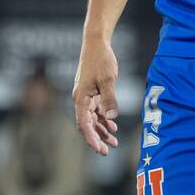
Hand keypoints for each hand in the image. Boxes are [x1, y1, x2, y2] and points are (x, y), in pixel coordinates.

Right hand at [72, 36, 120, 155]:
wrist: (96, 43)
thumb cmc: (101, 59)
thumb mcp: (108, 79)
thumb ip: (109, 99)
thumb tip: (111, 118)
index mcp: (81, 97)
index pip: (83, 124)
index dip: (91, 138)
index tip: (99, 150)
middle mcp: (81, 99)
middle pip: (87, 124)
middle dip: (96, 139)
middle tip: (106, 152)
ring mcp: (86, 96)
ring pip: (92, 119)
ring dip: (101, 131)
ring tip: (113, 142)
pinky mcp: (92, 92)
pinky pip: (96, 111)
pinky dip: (103, 119)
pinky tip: (112, 126)